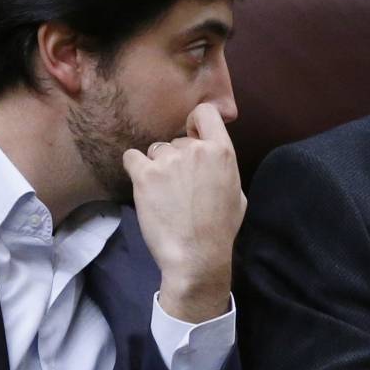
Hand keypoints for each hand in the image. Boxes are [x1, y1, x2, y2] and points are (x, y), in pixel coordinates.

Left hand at [123, 102, 243, 322]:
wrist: (196, 255)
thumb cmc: (220, 229)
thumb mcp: (237, 193)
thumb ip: (223, 167)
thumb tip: (211, 158)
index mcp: (222, 152)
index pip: (206, 113)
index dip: (197, 123)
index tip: (193, 136)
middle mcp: (195, 150)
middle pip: (177, 139)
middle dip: (177, 158)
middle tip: (180, 186)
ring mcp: (168, 161)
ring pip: (156, 150)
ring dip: (157, 166)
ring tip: (164, 193)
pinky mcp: (144, 175)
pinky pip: (132, 157)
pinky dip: (135, 169)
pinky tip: (144, 186)